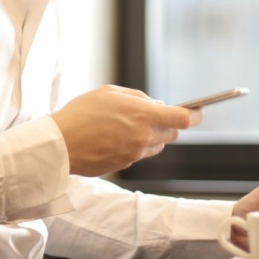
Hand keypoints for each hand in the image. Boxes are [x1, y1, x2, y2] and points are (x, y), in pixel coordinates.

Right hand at [50, 85, 200, 176]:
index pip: (183, 119)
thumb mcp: (111, 92)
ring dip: (151, 136)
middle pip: (172, 134)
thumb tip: (156, 105)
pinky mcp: (124, 166)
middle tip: (152, 115)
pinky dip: (134, 146)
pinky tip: (114, 138)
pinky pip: (139, 155)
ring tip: (126, 126)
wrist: (59, 144)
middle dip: (168, 124)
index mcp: (143, 116)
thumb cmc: (82, 112)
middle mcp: (144, 138)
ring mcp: (135, 155)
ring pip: (156, 146)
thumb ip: (138, 98)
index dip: (195, 115)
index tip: (199, 111)